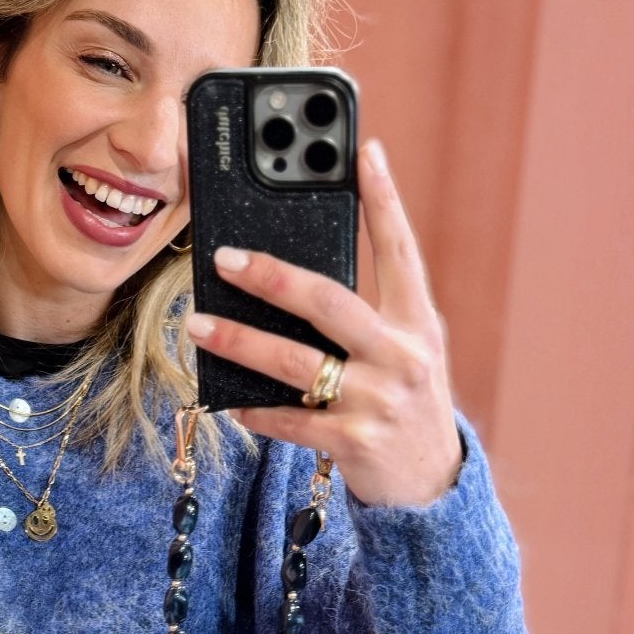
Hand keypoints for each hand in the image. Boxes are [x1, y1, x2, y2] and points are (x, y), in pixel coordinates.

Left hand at [182, 138, 462, 507]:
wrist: (432, 483)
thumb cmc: (404, 399)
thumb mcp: (405, 349)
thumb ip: (366, 313)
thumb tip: (288, 275)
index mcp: (416, 322)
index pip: (400, 249)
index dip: (384, 199)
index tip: (364, 150)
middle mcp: (402, 355)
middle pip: (329, 302)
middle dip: (272, 277)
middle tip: (224, 259)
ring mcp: (379, 400)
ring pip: (295, 362)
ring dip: (241, 342)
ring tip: (200, 326)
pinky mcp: (354, 441)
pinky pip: (290, 418)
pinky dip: (255, 409)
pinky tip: (227, 399)